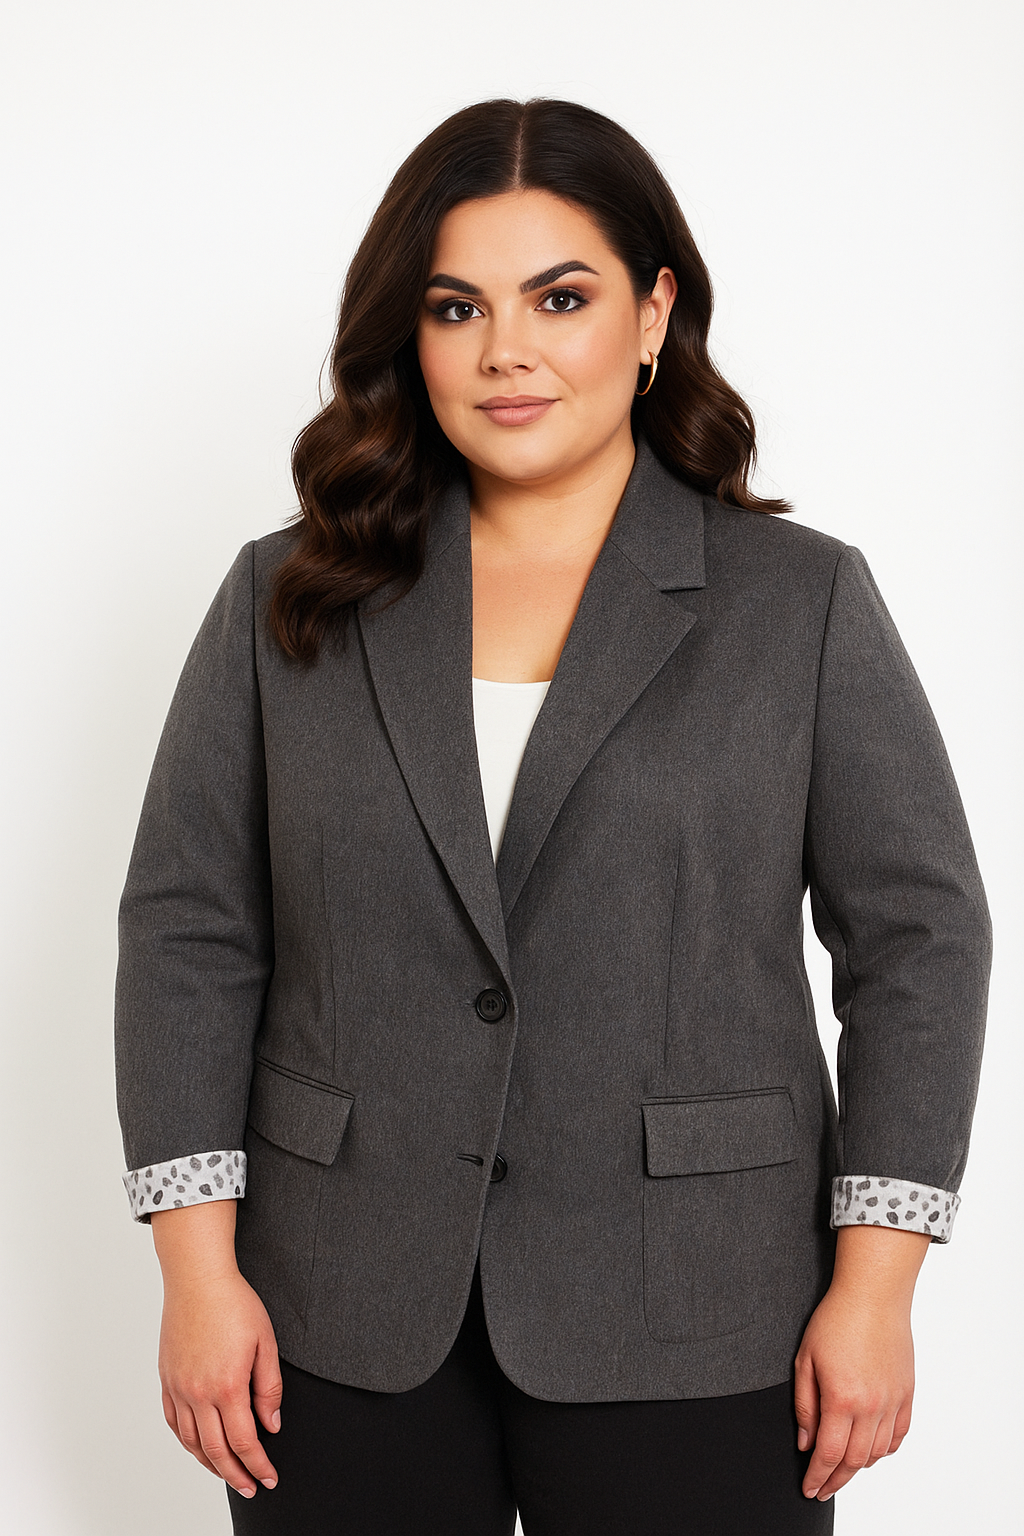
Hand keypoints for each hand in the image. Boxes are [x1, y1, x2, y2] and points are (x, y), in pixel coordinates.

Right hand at [152, 1202, 282, 1498]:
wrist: (197, 1279)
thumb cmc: (234, 1303)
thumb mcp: (266, 1342)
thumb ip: (269, 1387)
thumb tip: (272, 1424)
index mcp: (227, 1385)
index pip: (243, 1442)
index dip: (258, 1465)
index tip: (269, 1478)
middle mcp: (198, 1393)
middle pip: (216, 1451)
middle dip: (236, 1475)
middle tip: (251, 1487)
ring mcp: (179, 1388)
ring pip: (192, 1442)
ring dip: (210, 1464)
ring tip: (228, 1473)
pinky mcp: (167, 1379)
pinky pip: (174, 1422)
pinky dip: (187, 1442)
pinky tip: (199, 1446)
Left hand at [793, 1225, 927, 1501]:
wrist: (873, 1296)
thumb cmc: (836, 1320)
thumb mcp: (805, 1360)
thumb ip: (805, 1406)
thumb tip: (805, 1442)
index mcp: (841, 1398)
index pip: (829, 1453)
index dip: (818, 1476)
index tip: (809, 1488)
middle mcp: (871, 1406)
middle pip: (854, 1460)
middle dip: (836, 1479)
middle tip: (823, 1488)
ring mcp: (892, 1401)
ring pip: (878, 1452)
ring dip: (859, 1467)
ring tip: (843, 1471)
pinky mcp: (906, 1393)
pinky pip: (899, 1435)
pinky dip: (886, 1450)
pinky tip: (873, 1451)